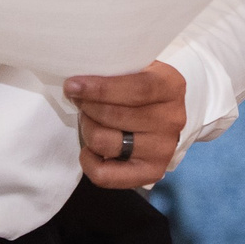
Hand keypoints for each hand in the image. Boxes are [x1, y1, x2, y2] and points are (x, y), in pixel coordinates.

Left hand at [69, 61, 187, 188]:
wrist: (165, 115)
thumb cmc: (142, 87)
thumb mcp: (138, 68)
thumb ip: (115, 69)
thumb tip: (78, 80)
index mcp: (171, 87)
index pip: (137, 89)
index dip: (101, 89)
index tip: (72, 85)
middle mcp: (172, 120)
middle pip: (115, 116)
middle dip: (87, 107)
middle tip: (79, 100)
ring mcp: (163, 149)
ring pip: (106, 142)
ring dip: (88, 129)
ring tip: (88, 121)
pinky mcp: (151, 173)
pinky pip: (106, 175)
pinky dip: (88, 161)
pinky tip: (90, 149)